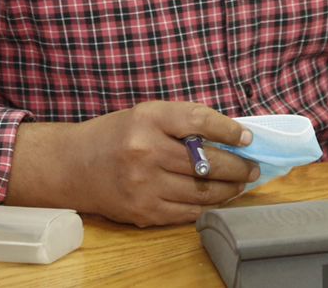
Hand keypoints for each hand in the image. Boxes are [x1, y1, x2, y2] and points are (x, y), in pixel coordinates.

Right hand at [7, 101, 257, 225]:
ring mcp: (144, 185)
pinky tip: (218, 199)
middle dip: (238, 167)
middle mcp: (146, 152)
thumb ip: (184, 122)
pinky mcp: (143, 211)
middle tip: (253, 168)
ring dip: (229, 189)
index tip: (248, 138)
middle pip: (206, 162)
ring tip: (241, 184)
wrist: (74, 166)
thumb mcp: (148, 114)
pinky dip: (208, 206)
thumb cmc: (118, 134)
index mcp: (149, 119)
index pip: (200, 121)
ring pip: (202, 191)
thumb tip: (232, 136)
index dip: (229, 130)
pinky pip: (187, 212)